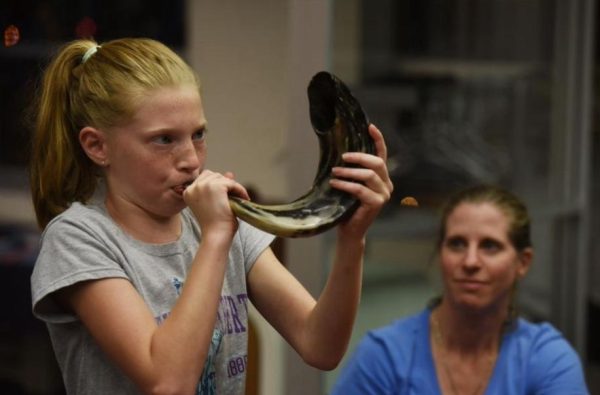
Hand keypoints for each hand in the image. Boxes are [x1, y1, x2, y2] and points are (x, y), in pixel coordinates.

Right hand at [183, 170, 249, 235]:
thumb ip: (219, 187)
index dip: (217, 184)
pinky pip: (232, 183)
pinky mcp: (215, 186)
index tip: (225, 195)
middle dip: (224, 184)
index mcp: (188, 192)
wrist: (216, 235)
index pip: (204, 178)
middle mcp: (193, 187)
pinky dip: (240, 190)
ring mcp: (203, 185)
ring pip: (223, 178)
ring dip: (232, 187)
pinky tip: (244, 199)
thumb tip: (230, 173)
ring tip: (239, 198)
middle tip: (233, 197)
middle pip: (213, 175)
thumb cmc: (215, 224)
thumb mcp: (214, 204)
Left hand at [329, 124, 393, 238]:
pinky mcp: (377, 203)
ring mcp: (384, 195)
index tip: (370, 126)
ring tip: (334, 172)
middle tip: (343, 156)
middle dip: (359, 157)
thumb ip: (352, 171)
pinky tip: (334, 183)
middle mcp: (387, 185)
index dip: (378, 140)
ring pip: (368, 175)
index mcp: (383, 178)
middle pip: (377, 163)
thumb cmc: (348, 207)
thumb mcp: (351, 184)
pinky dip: (345, 185)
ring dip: (349, 172)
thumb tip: (340, 152)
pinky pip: (360, 189)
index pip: (383, 155)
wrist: (350, 230)